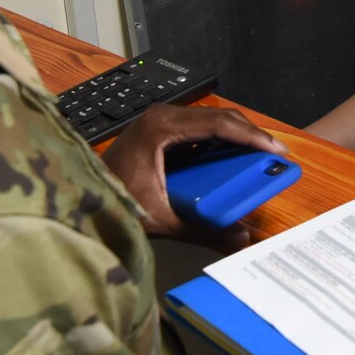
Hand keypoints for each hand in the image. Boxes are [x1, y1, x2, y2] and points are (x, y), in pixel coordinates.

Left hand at [101, 104, 287, 246]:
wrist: (79, 196)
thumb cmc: (111, 200)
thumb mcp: (161, 219)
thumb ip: (203, 231)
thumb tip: (238, 238)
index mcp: (161, 129)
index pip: (218, 124)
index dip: (251, 137)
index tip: (274, 150)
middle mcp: (160, 116)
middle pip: (219, 117)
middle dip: (250, 135)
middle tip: (274, 155)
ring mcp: (159, 120)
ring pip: (210, 119)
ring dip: (237, 135)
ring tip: (260, 155)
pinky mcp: (159, 129)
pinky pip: (198, 127)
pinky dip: (220, 139)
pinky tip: (234, 155)